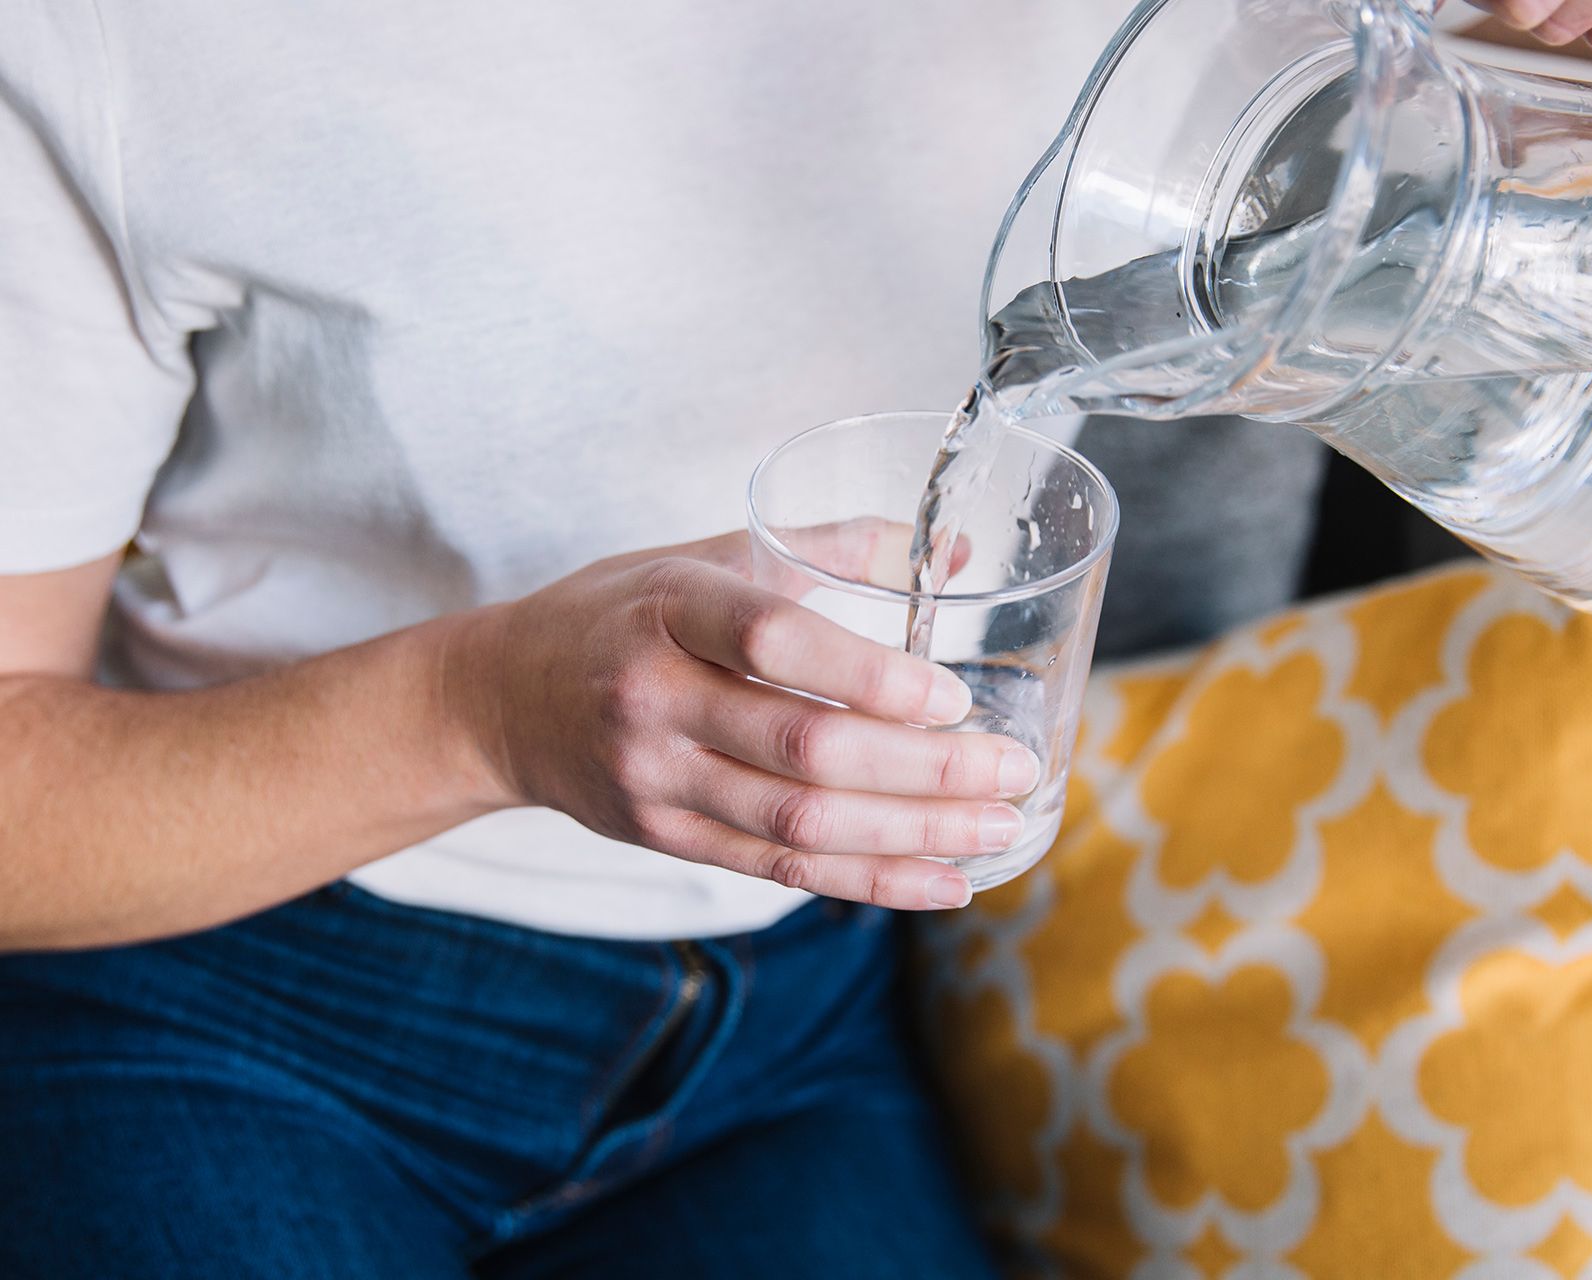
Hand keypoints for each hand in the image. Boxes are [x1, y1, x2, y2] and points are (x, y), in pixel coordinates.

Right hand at [449, 528, 1036, 910]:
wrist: (498, 698)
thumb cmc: (619, 614)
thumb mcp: (703, 555)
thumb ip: (825, 547)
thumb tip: (954, 554)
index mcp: (670, 607)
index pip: (775, 642)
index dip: (871, 676)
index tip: (954, 694)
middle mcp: (654, 696)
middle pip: (803, 747)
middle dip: (922, 769)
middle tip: (1012, 771)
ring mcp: (655, 778)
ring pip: (798, 822)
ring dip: (911, 834)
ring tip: (997, 829)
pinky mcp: (664, 836)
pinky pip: (779, 871)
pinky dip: (868, 881)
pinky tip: (941, 881)